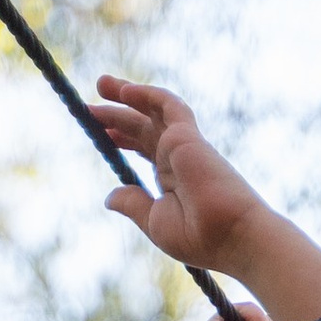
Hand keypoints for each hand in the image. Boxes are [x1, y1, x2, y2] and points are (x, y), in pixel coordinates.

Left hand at [97, 77, 269, 278]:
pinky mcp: (188, 136)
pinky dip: (146, 95)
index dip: (121, 138)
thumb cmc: (198, 237)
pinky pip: (167, 105)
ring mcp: (183, 144)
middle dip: (116, 113)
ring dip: (127, 94)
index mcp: (172, 177)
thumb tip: (109, 196)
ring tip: (101, 83)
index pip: (144, 148)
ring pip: (152, 109)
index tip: (101, 135)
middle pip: (142, 126)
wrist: (230, 235)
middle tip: (89, 107)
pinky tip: (125, 91)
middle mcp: (178, 156)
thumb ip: (133, 204)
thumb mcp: (154, 221)